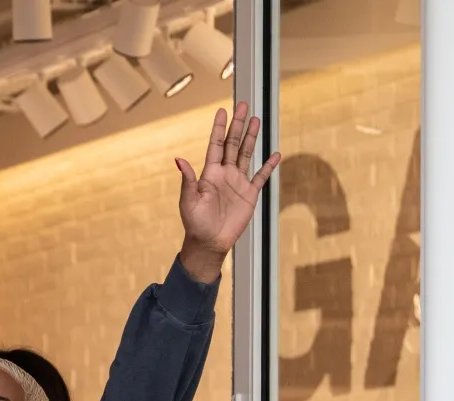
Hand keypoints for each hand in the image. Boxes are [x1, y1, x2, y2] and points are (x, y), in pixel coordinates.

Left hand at [176, 102, 280, 282]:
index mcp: (210, 173)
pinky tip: (275, 154)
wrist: (209, 242)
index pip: (216, 145)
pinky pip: (261, 176)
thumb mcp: (188, 201)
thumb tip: (179, 160)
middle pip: (233, 143)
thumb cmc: (195, 223)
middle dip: (238, 124)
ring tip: (256, 119)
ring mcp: (238, 182)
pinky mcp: (249, 194)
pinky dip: (268, 165)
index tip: (223, 111)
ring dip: (252, 137)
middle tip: (244, 105)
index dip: (219, 128)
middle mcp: (224, 174)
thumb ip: (187, 180)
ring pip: (246, 154)